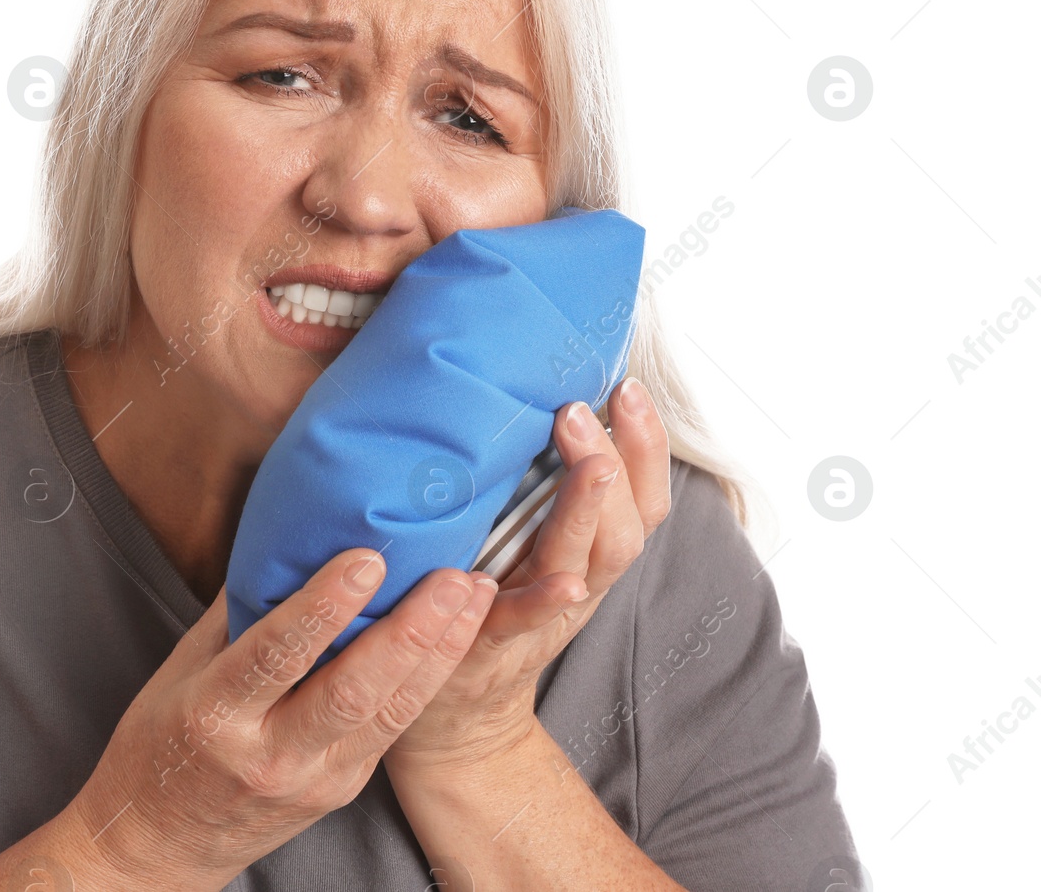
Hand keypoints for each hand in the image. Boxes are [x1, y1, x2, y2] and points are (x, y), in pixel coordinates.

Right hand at [58, 548, 498, 890]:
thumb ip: (236, 612)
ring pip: (389, 714)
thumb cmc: (161, 745)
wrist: (160, 848)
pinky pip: (389, 729)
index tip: (366, 559)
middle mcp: (269, 754)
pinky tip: (451, 639)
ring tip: (471, 597)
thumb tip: (286, 538)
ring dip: (439, 653)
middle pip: (353, 690)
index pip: (277, 654)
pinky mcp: (342, 791)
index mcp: (215, 714)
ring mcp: (313, 780)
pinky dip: (425, 680)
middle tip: (452, 576)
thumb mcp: (179, 672)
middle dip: (412, 630)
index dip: (324, 606)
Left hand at [384, 375, 673, 774]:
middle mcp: (577, 583)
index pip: (641, 497)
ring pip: (589, 564)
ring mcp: (540, 616)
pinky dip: (545, 601)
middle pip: (626, 525)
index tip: (627, 385)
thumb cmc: (477, 601)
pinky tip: (562, 582)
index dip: (646, 445)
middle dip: (619, 462)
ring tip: (591, 465)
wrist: (450, 711)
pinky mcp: (489, 644)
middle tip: (584, 407)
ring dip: (591, 513)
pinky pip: (524, 623)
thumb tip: (512, 390)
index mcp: (586, 553)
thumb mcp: (510, 538)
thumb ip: (521, 484)